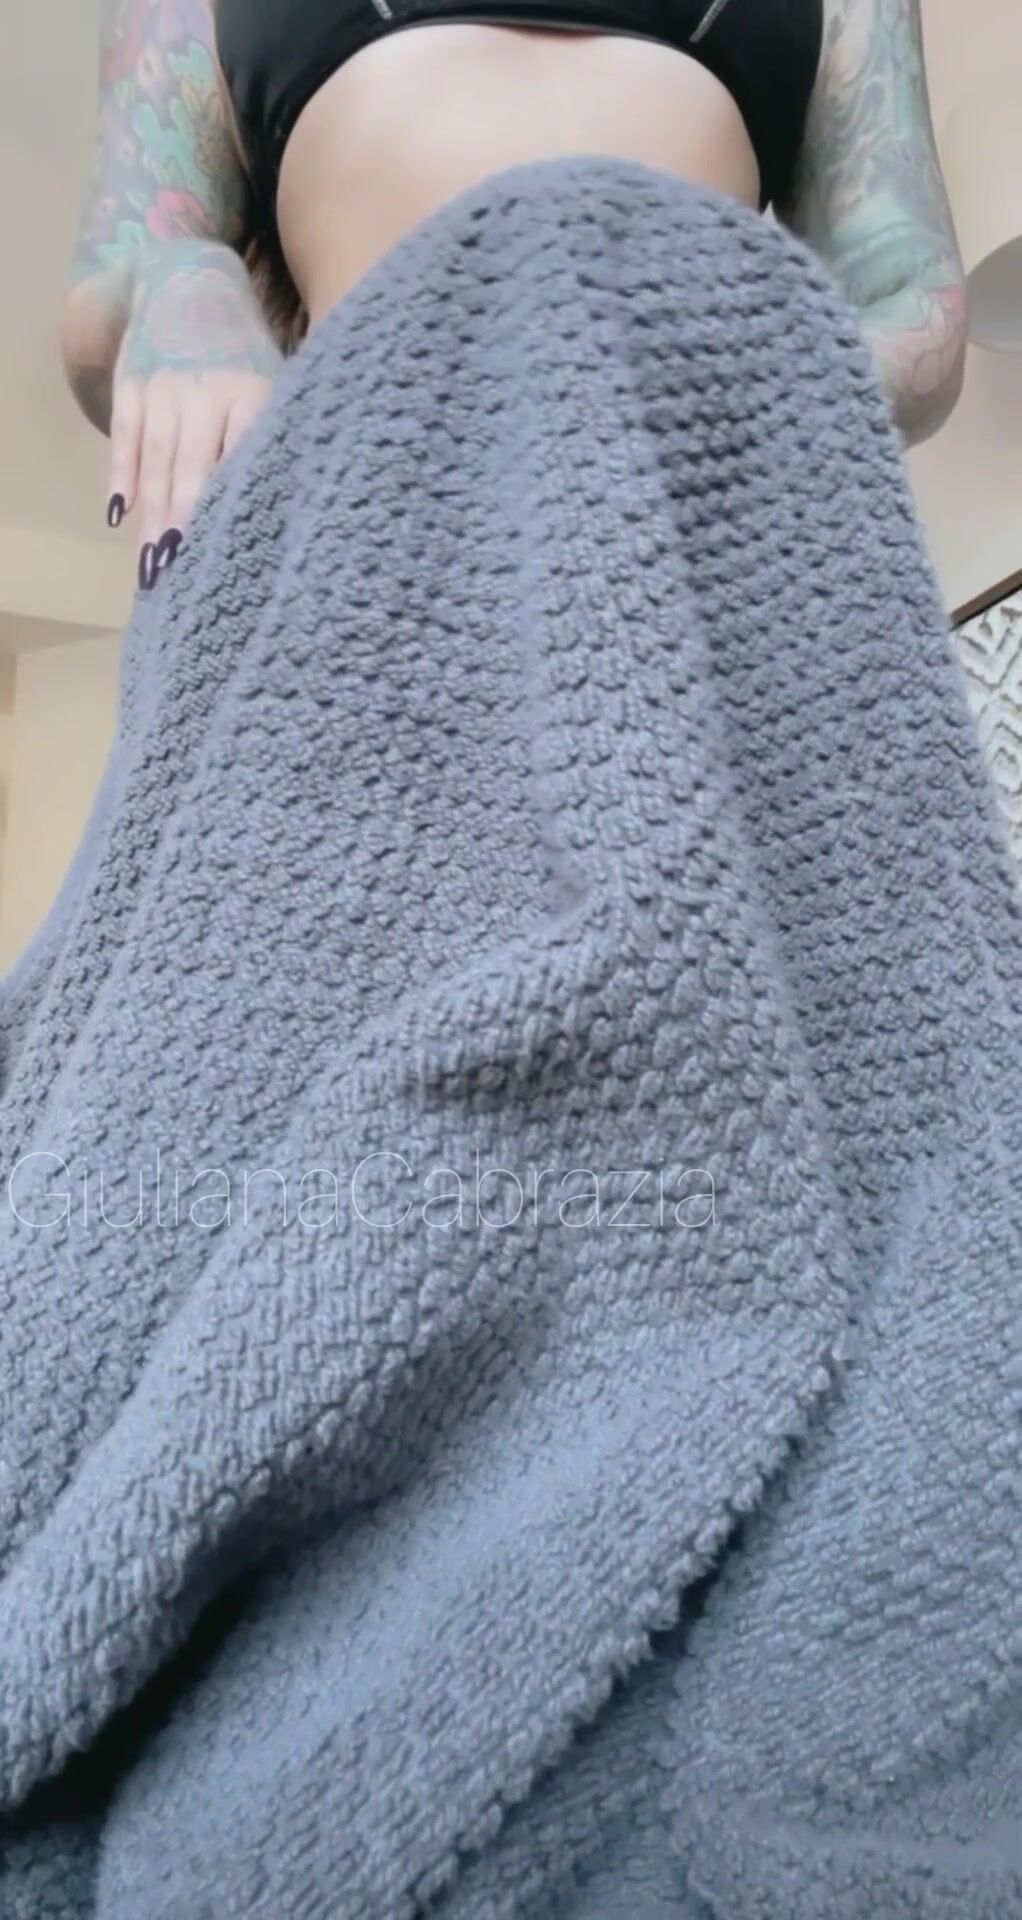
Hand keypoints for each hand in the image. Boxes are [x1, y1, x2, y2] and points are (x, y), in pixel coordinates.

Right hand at [106, 240, 282, 589]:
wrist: (187, 279)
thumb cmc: (243, 351)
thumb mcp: (275, 380)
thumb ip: (277, 433)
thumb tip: (296, 504)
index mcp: (253, 395)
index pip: (243, 461)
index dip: (233, 507)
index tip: (233, 555)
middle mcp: (207, 392)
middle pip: (193, 468)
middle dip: (184, 524)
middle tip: (179, 573)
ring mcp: (165, 387)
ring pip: (157, 459)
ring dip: (152, 513)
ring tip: (152, 563)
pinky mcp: (132, 382)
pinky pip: (126, 436)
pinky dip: (121, 474)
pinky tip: (120, 513)